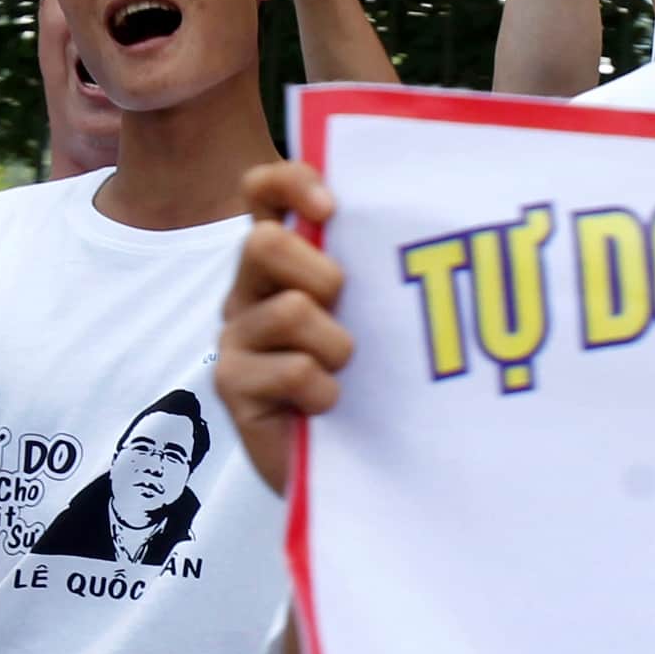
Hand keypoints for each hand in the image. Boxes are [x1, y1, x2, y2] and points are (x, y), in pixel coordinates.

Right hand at [216, 158, 347, 497]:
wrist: (343, 469)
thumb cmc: (366, 383)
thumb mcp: (371, 313)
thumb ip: (370, 269)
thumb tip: (422, 222)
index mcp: (282, 263)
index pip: (263, 192)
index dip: (291, 184)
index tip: (331, 209)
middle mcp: (249, 291)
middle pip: (263, 243)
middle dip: (321, 275)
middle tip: (344, 313)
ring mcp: (235, 337)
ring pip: (291, 310)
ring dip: (336, 346)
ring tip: (343, 374)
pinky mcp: (232, 384)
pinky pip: (292, 370)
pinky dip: (324, 390)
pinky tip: (326, 407)